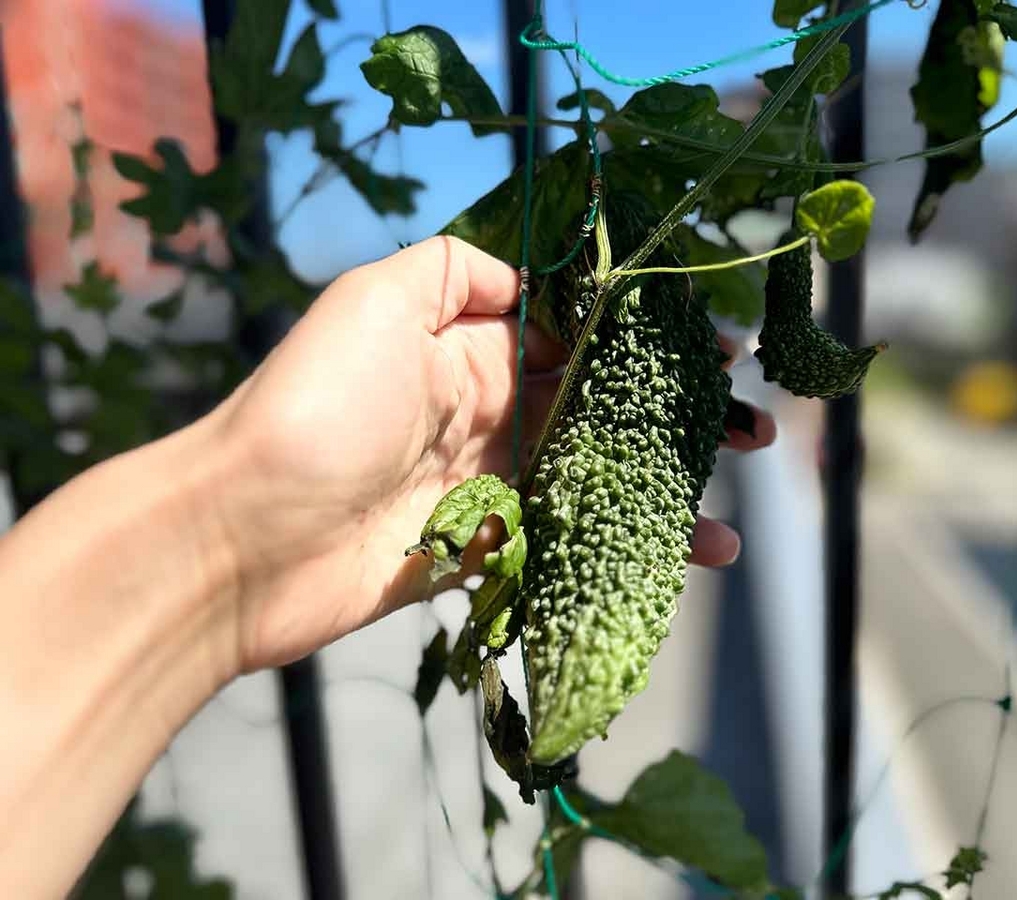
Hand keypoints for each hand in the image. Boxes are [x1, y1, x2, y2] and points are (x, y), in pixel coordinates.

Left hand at [208, 236, 774, 672]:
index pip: (578, 337)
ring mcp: (484, 487)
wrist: (241, 538)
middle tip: (752, 425)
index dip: (649, 341)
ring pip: (594, 481)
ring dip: (666, 486)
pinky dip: (626, 549)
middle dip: (676, 414)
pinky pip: (566, 545)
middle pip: (600, 409)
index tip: (717, 348)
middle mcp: (484, 413)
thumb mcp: (377, 297)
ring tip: (736, 498)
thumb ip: (458, 270)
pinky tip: (689, 555)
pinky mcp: (482, 553)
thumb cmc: (316, 407)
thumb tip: (530, 277)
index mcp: (469, 350)